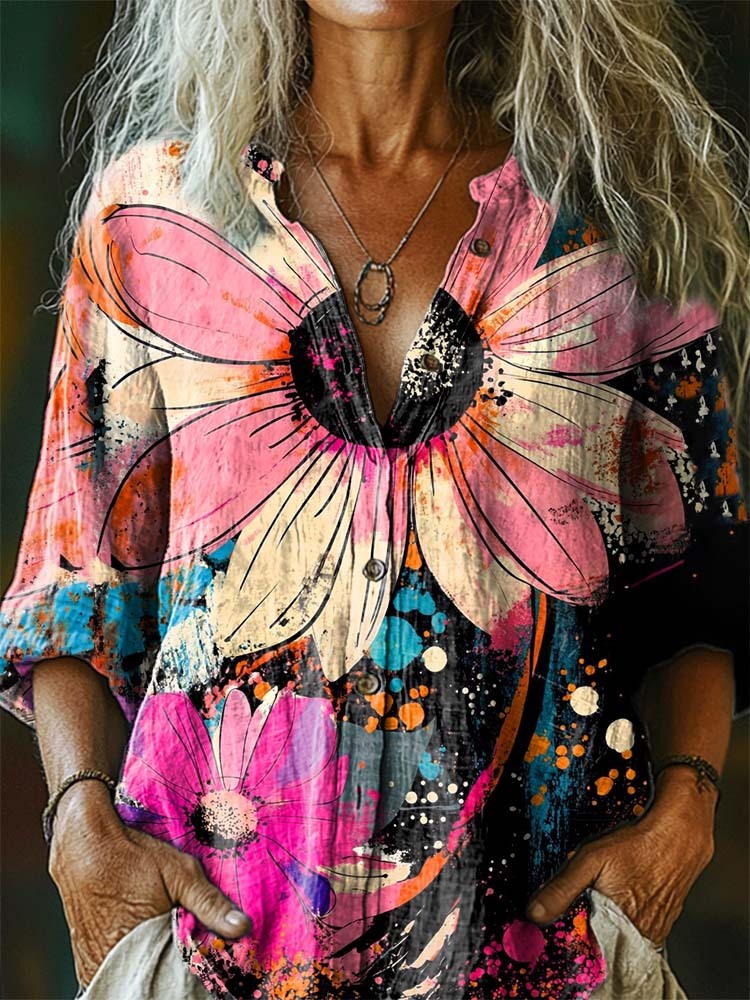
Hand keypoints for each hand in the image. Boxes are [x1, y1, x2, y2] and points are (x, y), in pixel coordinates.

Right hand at [48, 780, 250, 988]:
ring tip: (164, 942)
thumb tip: (242, 927)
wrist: (83, 844)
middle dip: (174, 969)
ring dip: (151, 967)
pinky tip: (143, 946)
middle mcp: (115, 963)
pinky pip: (114, 974)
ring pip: (134, 978)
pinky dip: (131, 965)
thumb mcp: (179, 873)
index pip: (177, 978)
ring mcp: (96, 964)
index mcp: (142, 947)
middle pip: (155, 980)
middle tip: (186, 946)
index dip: (195, 968)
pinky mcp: (85, 960)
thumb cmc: (132, 856)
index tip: (209, 957)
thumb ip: (209, 903)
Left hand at [524, 767, 717, 946]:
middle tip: (584, 907)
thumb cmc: (636, 845)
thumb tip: (535, 914)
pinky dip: (624, 924)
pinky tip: (620, 902)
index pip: (588, 952)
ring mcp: (656, 932)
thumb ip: (561, 888)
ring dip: (607, 928)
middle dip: (588, 932)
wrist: (679, 835)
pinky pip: (637, 933)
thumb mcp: (590, 860)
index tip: (558, 928)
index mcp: (620, 927)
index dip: (571, 939)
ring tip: (603, 901)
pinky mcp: (664, 924)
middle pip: (605, 947)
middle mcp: (641, 936)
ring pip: (622, 940)